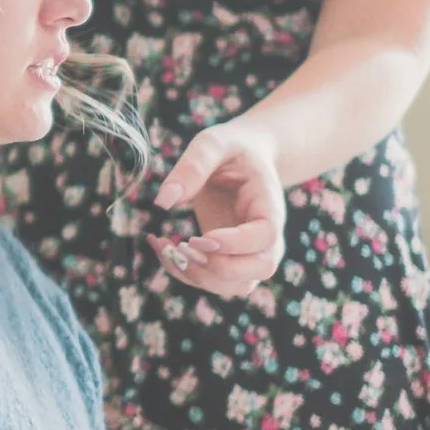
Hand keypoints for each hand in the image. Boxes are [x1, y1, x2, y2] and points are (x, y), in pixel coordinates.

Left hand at [150, 120, 286, 297]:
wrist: (245, 158)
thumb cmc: (232, 149)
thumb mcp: (213, 143)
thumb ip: (193, 166)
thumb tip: (163, 201)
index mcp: (269, 204)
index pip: (266, 237)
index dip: (235, 244)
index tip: (200, 236)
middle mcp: (266, 236)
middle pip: (259, 270)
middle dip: (218, 267)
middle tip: (183, 245)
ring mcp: (250, 252)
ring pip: (236, 285)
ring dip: (197, 276)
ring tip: (164, 245)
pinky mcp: (229, 259)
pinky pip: (213, 281)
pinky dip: (183, 272)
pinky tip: (159, 244)